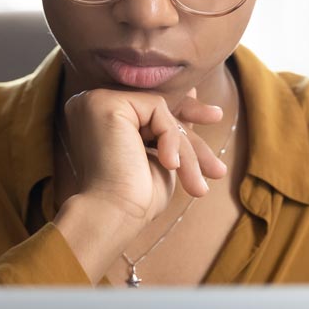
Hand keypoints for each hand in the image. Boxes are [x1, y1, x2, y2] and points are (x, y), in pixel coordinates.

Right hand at [60, 86, 228, 228]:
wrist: (115, 215)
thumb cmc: (136, 196)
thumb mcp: (161, 153)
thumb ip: (169, 124)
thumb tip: (192, 92)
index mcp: (99, 115)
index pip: (149, 110)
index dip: (181, 121)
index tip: (213, 121)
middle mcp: (92, 102)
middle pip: (156, 109)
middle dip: (189, 137)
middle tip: (216, 165)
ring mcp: (96, 100)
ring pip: (160, 110)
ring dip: (184, 147)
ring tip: (197, 184)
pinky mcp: (106, 103)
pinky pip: (157, 108)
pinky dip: (171, 138)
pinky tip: (171, 165)